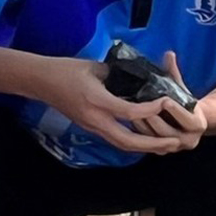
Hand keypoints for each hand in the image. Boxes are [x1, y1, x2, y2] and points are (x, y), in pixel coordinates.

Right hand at [27, 56, 183, 154]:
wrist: (39, 80)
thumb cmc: (66, 69)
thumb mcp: (95, 67)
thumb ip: (119, 76)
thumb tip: (140, 80)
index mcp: (97, 101)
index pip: (129, 112)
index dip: (150, 110)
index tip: (166, 102)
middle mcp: (95, 119)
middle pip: (128, 141)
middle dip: (153, 144)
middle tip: (176, 142)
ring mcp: (92, 127)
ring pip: (122, 144)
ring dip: (145, 148)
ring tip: (167, 146)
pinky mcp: (90, 128)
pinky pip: (116, 140)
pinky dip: (134, 142)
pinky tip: (148, 141)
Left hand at [129, 51, 206, 150]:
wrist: (193, 124)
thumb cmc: (185, 103)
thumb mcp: (181, 89)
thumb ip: (174, 74)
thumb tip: (169, 54)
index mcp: (198, 124)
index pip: (184, 117)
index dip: (173, 108)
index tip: (163, 99)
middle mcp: (189, 140)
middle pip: (166, 130)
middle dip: (153, 118)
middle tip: (138, 107)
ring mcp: (175, 148)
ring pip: (155, 140)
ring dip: (142, 127)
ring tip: (128, 114)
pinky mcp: (164, 152)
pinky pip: (149, 146)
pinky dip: (139, 134)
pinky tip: (129, 122)